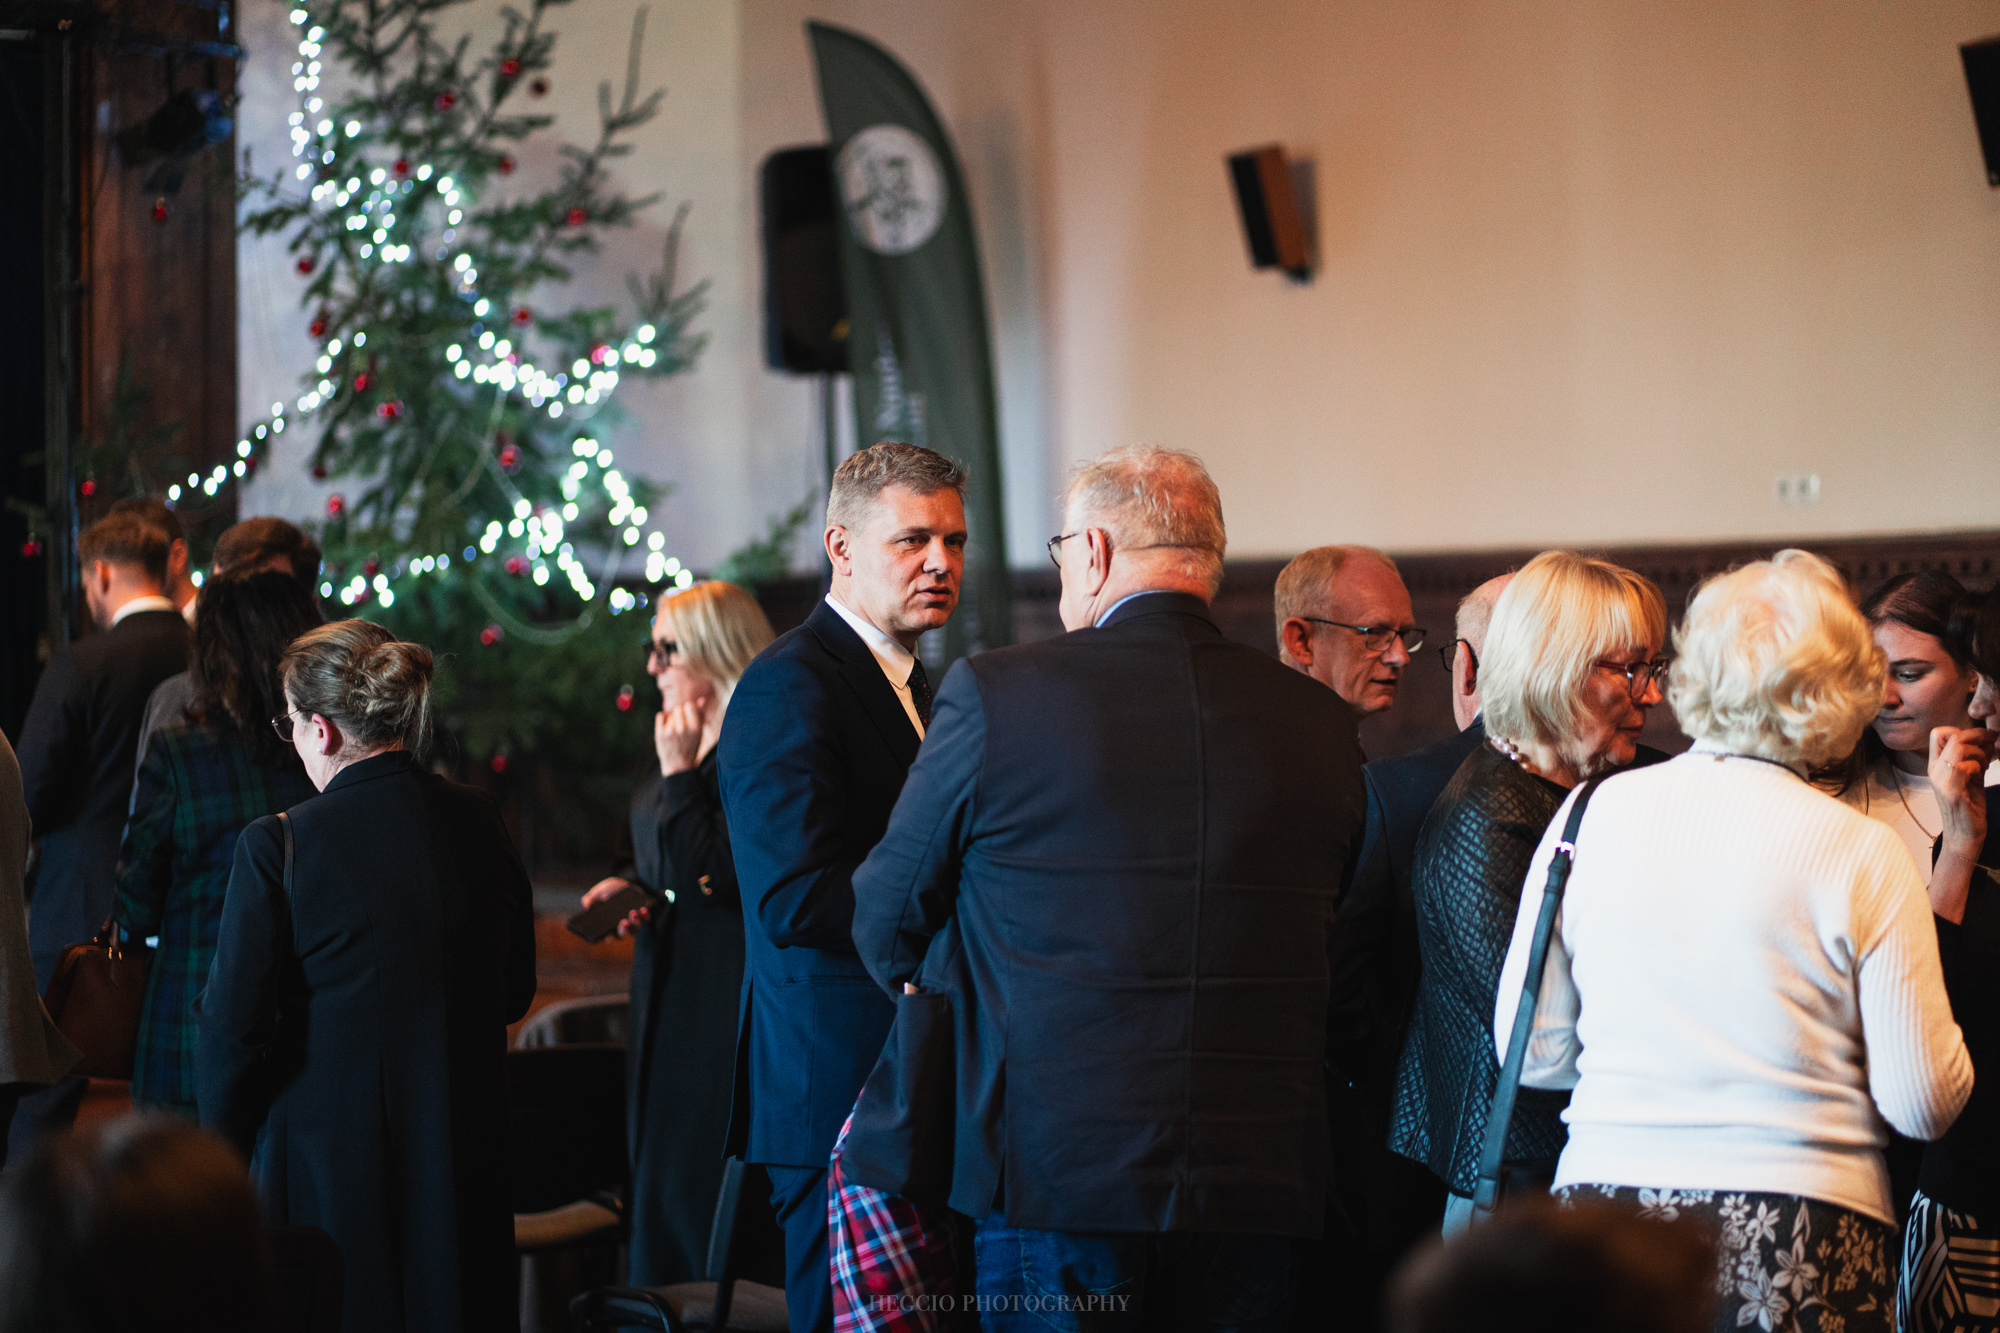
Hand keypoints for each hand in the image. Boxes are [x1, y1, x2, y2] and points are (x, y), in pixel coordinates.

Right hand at [581, 875, 649, 938]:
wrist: (622, 885)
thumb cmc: (606, 892)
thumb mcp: (596, 893)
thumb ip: (590, 899)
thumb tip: (585, 906)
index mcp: (606, 925)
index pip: (605, 936)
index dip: (606, 939)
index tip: (608, 938)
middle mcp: (619, 927)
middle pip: (622, 934)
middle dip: (624, 929)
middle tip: (623, 922)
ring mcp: (631, 923)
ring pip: (635, 929)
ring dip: (635, 922)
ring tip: (633, 912)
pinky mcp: (641, 916)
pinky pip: (645, 920)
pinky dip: (645, 916)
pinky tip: (643, 909)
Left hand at [655, 698, 707, 776]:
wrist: (678, 766)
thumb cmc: (690, 747)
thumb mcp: (699, 733)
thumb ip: (700, 715)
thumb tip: (702, 699)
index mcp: (696, 728)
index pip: (689, 705)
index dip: (688, 710)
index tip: (687, 718)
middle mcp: (683, 728)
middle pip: (678, 708)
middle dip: (679, 715)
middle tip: (680, 726)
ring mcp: (671, 731)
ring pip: (670, 714)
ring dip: (671, 720)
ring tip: (674, 733)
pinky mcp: (660, 734)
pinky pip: (660, 715)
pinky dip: (662, 719)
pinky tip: (666, 728)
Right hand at [1931, 726, 1993, 857]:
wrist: (1964, 837)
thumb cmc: (1969, 808)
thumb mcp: (1972, 778)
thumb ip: (1974, 760)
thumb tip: (1987, 741)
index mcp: (1937, 766)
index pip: (1939, 734)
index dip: (1961, 730)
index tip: (1982, 738)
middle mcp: (1935, 771)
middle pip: (1950, 736)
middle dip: (1976, 735)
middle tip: (1992, 741)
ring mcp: (1941, 781)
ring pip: (1958, 748)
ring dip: (1979, 751)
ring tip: (1987, 763)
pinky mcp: (1952, 792)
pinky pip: (1963, 767)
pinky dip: (1977, 765)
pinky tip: (1982, 773)